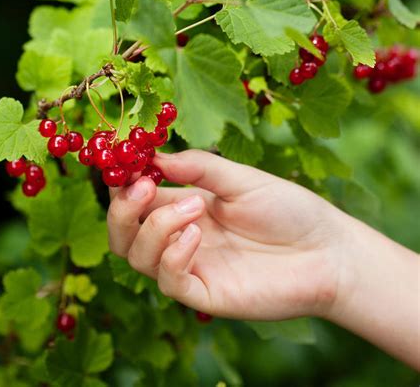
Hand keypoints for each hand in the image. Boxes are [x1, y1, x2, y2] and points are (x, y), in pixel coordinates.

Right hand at [107, 150, 344, 320]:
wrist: (328, 250)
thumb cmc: (287, 209)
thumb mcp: (241, 178)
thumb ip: (198, 167)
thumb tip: (154, 156)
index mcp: (184, 206)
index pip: (135, 198)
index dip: (121, 182)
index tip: (123, 162)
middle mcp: (180, 237)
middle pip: (123, 232)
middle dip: (122, 209)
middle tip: (143, 185)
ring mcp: (191, 266)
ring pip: (137, 257)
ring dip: (154, 226)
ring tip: (194, 205)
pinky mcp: (206, 294)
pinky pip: (169, 281)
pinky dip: (173, 255)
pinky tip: (198, 234)